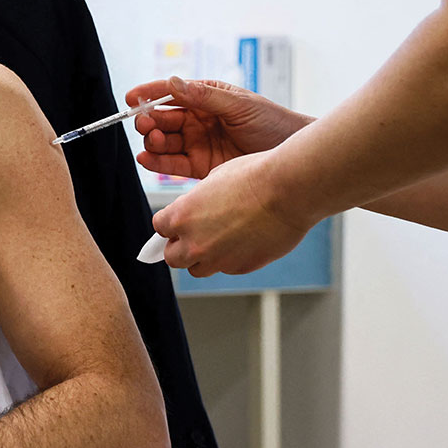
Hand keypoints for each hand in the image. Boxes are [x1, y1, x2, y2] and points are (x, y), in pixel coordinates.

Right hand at [126, 76, 309, 179]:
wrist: (292, 154)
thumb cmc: (272, 123)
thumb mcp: (238, 105)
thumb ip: (204, 96)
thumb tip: (173, 83)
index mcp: (206, 98)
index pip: (171, 93)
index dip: (149, 94)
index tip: (131, 98)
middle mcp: (198, 120)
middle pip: (163, 119)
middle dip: (149, 120)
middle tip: (145, 124)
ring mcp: (198, 143)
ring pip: (165, 141)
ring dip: (153, 141)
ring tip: (153, 141)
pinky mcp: (201, 167)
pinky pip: (173, 164)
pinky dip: (157, 162)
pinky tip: (147, 159)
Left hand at [152, 153, 316, 275]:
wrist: (288, 191)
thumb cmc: (254, 177)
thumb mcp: (213, 180)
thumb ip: (196, 202)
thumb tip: (192, 213)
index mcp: (182, 216)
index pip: (160, 227)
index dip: (170, 223)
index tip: (179, 221)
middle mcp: (194, 242)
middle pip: (172, 257)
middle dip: (180, 246)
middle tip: (195, 235)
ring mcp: (217, 259)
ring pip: (197, 269)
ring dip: (201, 258)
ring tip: (219, 240)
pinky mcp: (239, 268)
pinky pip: (224, 268)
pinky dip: (228, 259)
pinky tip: (242, 240)